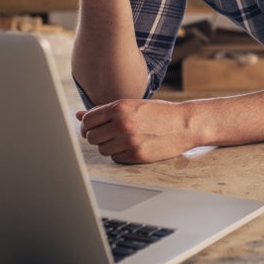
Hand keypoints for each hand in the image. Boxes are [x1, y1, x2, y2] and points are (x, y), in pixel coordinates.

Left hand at [77, 99, 193, 163]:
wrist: (185, 124)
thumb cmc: (159, 113)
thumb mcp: (132, 105)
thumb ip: (105, 110)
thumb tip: (78, 115)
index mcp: (120, 108)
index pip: (88, 120)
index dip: (88, 125)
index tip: (93, 127)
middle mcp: (122, 124)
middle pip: (91, 137)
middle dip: (97, 136)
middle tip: (109, 133)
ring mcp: (129, 141)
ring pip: (102, 149)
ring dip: (108, 145)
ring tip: (122, 139)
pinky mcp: (136, 155)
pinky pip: (115, 158)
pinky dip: (120, 153)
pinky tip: (131, 145)